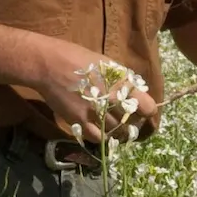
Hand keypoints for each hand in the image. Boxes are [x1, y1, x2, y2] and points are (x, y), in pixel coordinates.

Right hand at [33, 39, 153, 143]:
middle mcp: (110, 100)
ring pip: (115, 132)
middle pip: (131, 123)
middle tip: (128, 120)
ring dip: (117, 131)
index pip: (147, 108)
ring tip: (114, 126)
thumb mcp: (107, 63)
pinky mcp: (79, 122)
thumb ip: (122, 79)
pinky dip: (102, 137)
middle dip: (132, 122)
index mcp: (121, 84)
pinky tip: (101, 131)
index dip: (147, 110)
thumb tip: (136, 92)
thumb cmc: (78, 58)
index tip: (143, 111)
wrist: (48, 65)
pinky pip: (97, 138)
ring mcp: (95, 113)